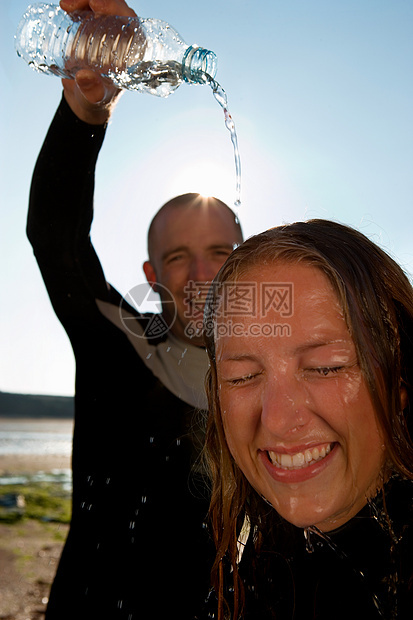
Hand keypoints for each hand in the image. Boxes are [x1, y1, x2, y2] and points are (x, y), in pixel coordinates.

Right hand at [60, 0, 136, 123]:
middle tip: (73, 5)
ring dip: (83, 1)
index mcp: (131, 53)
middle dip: (96, 1)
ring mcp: (106, 32)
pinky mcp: (92, 30)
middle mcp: (121, 39)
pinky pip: (87, 11)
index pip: (131, 23)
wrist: (83, 99)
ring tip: (65, 6)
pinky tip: (65, 8)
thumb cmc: (95, 100)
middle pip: (115, 9)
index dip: (117, 9)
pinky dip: (77, 5)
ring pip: (100, 6)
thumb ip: (92, 91)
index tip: (97, 6)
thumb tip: (85, 77)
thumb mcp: (94, 98)